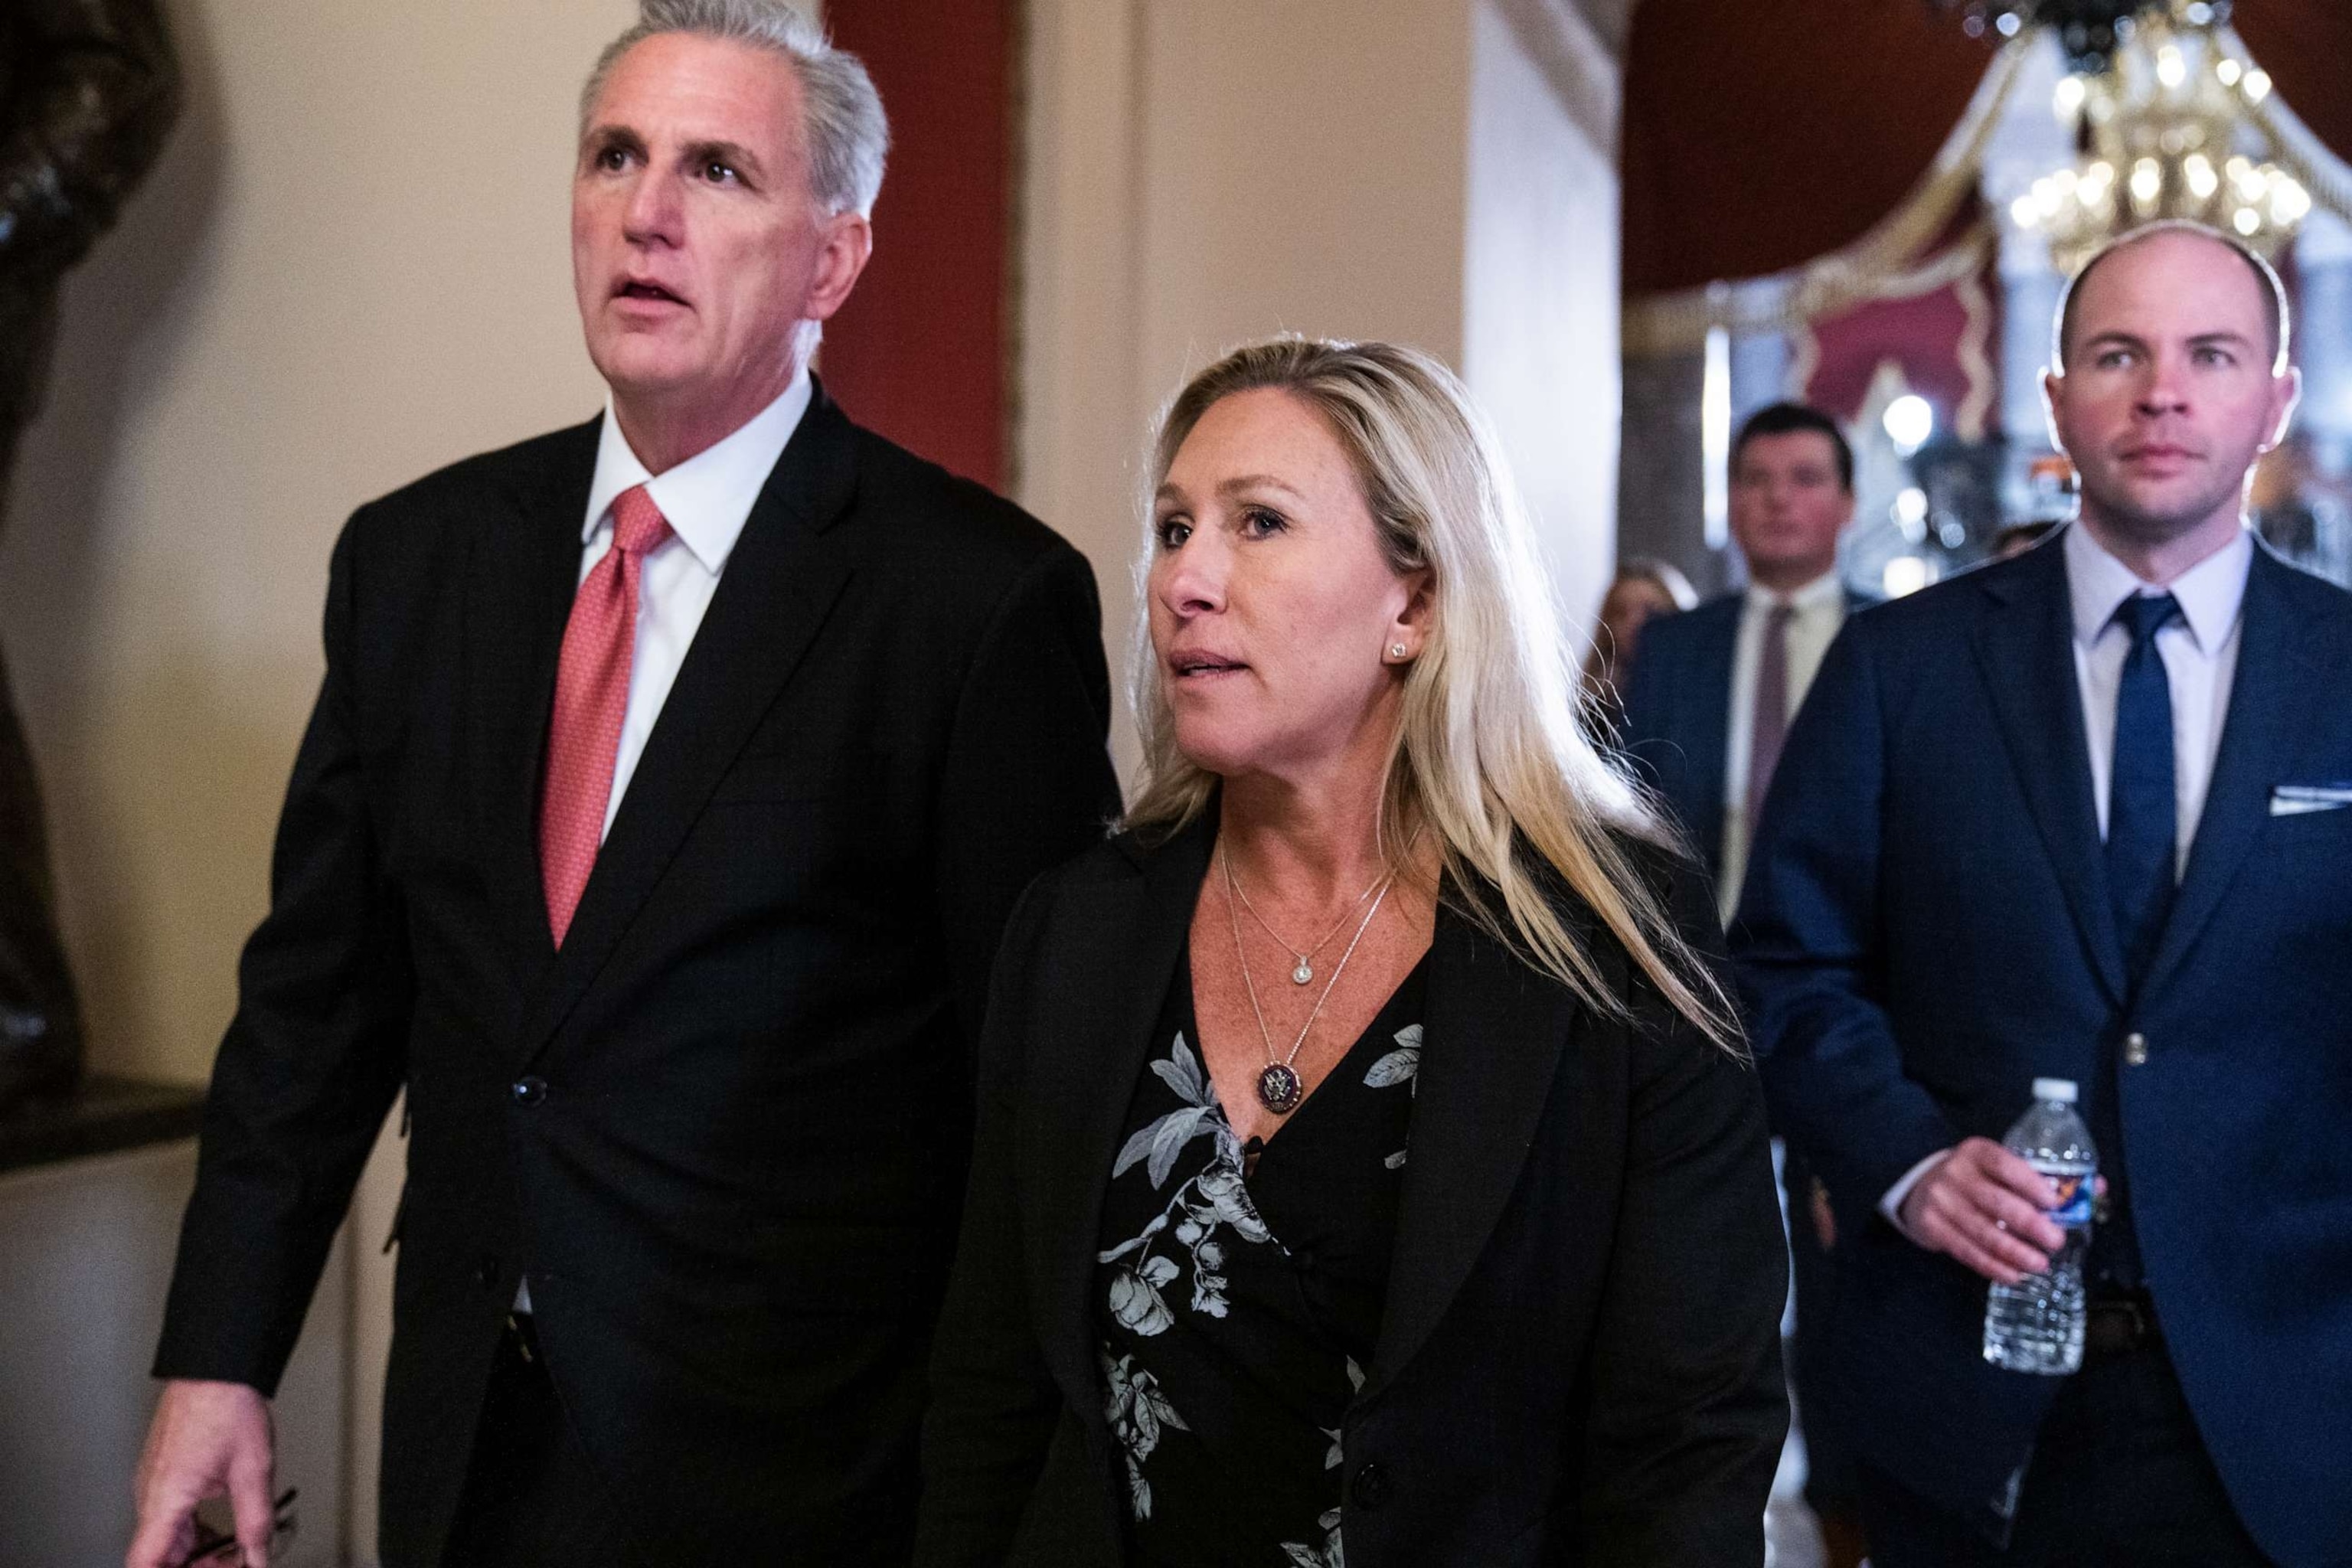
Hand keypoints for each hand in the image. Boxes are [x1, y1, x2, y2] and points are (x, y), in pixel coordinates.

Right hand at [127, 1380, 276, 1567]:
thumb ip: (255, 1522)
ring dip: (194, 1551)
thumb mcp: (252, 1471)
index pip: (143, 1563)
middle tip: (230, 1563)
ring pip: (165, 1537)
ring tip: (232, 1551)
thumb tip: (257, 1556)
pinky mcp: (164, 1473)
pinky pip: (169, 1516)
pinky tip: (219, 1529)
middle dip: (194, 1566)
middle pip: (158, 1555)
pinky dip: (192, 1530)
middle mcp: (151, 1494)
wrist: (215, 1367)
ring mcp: (155, 1483)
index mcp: (165, 1499)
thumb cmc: (226, 1406)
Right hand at [1896, 1138, 2069, 1284]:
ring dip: (2014, 1252)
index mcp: (1977, 1152)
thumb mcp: (1999, 1168)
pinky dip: (1992, 1266)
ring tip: (2040, 1265)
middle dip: (2030, 1224)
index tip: (2054, 1202)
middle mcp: (1955, 1174)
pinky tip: (2013, 1275)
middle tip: (2056, 1242)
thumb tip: (2098, 1188)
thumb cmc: (1975, 1179)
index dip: (2030, 1183)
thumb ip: (2043, 1178)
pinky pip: (1966, 1251)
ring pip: (1982, 1231)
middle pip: (1996, 1201)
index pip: (2004, 1165)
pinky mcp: (1932, 1226)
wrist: (1920, 1188)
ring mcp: (1940, 1201)